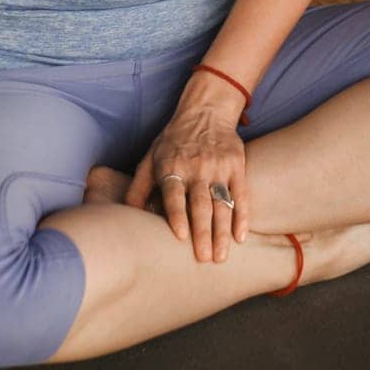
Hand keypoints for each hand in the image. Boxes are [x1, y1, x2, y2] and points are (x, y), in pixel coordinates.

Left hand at [123, 103, 249, 261]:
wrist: (206, 110)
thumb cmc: (173, 140)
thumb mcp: (150, 157)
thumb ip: (138, 188)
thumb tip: (127, 217)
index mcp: (172, 166)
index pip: (174, 194)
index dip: (177, 214)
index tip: (181, 236)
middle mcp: (196, 168)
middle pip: (200, 204)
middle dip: (203, 233)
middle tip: (204, 259)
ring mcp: (218, 167)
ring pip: (222, 204)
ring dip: (222, 232)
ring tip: (221, 257)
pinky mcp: (236, 166)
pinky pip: (241, 194)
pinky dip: (242, 216)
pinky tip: (241, 237)